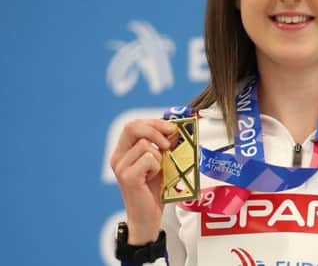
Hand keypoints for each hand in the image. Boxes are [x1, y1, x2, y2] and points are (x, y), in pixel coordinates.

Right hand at [110, 119, 175, 243]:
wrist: (147, 218)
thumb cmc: (154, 191)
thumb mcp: (159, 163)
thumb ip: (162, 146)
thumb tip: (175, 129)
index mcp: (123, 151)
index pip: (134, 124)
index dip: (154, 122)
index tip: (171, 128)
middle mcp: (118, 157)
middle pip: (132, 127)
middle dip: (156, 129)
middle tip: (169, 142)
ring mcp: (121, 167)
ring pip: (145, 145)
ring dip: (159, 156)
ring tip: (158, 170)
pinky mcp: (127, 177)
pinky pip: (148, 159)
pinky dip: (157, 166)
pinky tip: (154, 178)